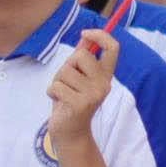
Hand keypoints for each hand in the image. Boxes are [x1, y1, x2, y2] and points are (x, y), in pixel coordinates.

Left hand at [47, 31, 119, 147]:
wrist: (70, 133)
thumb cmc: (71, 101)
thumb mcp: (77, 78)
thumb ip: (81, 59)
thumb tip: (85, 37)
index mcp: (105, 76)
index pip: (113, 48)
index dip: (100, 35)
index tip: (85, 33)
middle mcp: (104, 84)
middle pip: (81, 55)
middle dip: (67, 66)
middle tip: (67, 82)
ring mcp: (93, 95)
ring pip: (65, 71)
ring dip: (57, 82)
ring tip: (63, 95)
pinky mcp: (80, 104)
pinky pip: (56, 86)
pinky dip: (52, 92)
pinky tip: (59, 102)